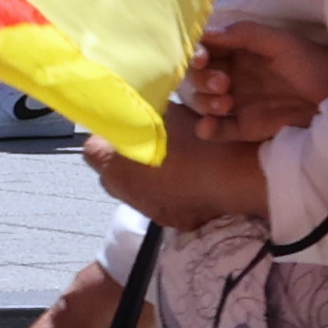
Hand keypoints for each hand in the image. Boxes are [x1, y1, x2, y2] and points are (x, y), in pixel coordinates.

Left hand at [84, 123, 269, 226]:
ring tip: (171, 161)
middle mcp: (124, 193)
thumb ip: (144, 111)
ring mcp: (147, 210)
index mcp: (113, 165)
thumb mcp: (167, 112)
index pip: (92, 150)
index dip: (107, 137)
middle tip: (148, 141)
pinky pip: (162, 204)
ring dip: (146, 177)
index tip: (126, 126)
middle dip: (123, 158)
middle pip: (112, 173)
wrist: (236, 176)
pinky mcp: (172, 222)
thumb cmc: (196, 139)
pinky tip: (188, 180)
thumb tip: (137, 105)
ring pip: (136, 190)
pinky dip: (169, 193)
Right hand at [187, 18, 327, 140]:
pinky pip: (217, 129)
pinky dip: (207, 128)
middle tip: (224, 83)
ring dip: (205, 101)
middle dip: (203, 79)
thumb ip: (245, 34)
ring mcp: (239, 103)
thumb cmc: (315, 65)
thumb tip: (206, 33)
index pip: (207, 49)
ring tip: (227, 103)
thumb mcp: (282, 43)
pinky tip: (210, 125)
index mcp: (242, 52)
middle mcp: (235, 76)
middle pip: (199, 77)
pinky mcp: (246, 128)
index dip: (196, 53)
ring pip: (203, 102)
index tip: (201, 57)